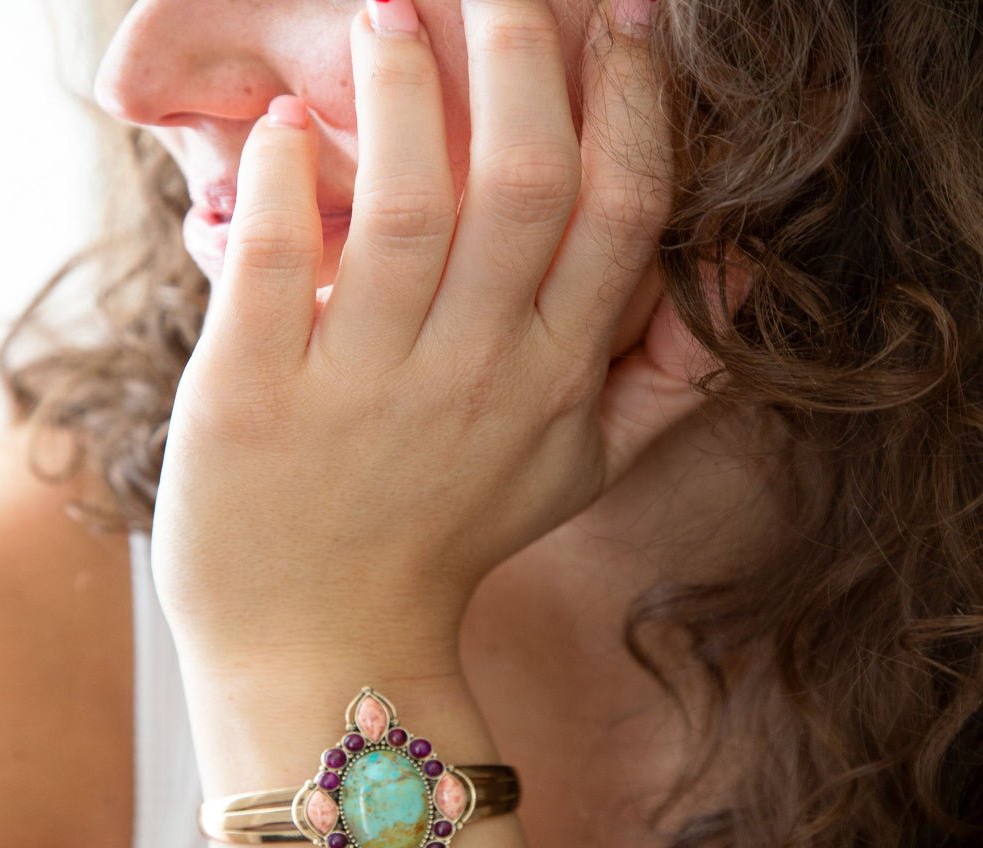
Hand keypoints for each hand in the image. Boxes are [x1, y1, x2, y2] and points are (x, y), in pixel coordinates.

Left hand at [150, 0, 722, 668]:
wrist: (324, 636)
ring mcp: (362, 388)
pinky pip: (274, 260)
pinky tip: (284, 124)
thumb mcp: (578, 474)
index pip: (617, 216)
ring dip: (403, 88)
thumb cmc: (445, 540)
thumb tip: (741, 278)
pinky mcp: (255, 395)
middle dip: (523, 56)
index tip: (625, 19)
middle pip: (524, 185)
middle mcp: (471, 377)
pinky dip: (279, 175)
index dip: (631, 105)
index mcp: (552, 383)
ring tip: (390, 8)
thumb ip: (664, 385)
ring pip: (406, 205)